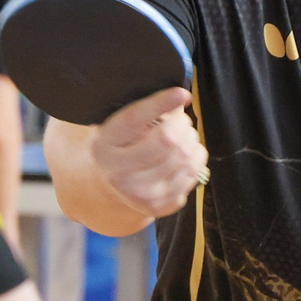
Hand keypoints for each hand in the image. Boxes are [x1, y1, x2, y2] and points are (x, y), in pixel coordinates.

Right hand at [89, 87, 207, 218]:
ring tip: (183, 138)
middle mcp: (117, 172)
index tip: (181, 93)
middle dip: (183, 124)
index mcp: (104, 144)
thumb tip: (180, 99)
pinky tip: (184, 157)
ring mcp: (138, 193)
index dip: (162, 102)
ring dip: (192, 142)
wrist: (105, 187)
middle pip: (169, 140)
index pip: (135, 118)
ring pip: (186, 158)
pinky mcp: (157, 206)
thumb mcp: (121, 126)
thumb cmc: (120, 147)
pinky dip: (195, 161)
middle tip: (180, 121)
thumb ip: (148, 111)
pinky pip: (192, 176)